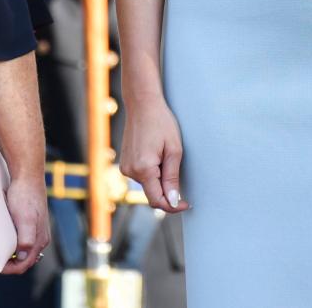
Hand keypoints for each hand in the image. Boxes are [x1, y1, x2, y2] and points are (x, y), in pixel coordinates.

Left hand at [1, 175, 48, 274]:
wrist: (27, 175)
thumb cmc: (26, 195)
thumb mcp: (25, 218)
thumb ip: (26, 239)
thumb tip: (22, 255)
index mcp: (39, 240)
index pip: (24, 265)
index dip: (8, 268)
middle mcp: (39, 238)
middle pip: (24, 260)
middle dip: (8, 263)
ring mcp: (36, 230)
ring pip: (23, 250)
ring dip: (10, 253)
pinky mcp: (31, 223)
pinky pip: (22, 239)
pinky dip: (12, 243)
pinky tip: (4, 237)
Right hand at [120, 94, 189, 213]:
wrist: (142, 104)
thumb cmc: (161, 123)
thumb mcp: (173, 150)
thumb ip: (172, 178)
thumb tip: (172, 202)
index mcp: (143, 169)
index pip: (157, 200)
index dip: (173, 206)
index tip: (186, 204)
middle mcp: (130, 171)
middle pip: (152, 194)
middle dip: (167, 190)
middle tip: (177, 169)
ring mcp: (125, 166)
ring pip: (147, 185)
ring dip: (159, 179)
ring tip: (165, 154)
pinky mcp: (124, 162)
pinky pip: (141, 176)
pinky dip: (151, 172)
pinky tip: (156, 153)